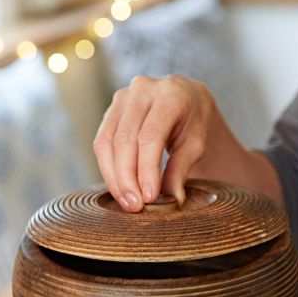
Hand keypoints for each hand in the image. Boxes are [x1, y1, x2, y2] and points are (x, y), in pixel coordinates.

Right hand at [92, 75, 217, 211]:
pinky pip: (101, 142)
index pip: (151, 136)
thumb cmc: (193, 121)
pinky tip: (118, 187)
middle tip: (135, 206)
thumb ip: (181, 169)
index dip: (146, 169)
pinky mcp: (111, 109)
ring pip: (107, 142)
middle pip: (125, 140)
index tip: (149, 197)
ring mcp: (123, 97)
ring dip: (114, 176)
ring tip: (126, 202)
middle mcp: (143, 90)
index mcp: (170, 95)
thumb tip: (173, 200)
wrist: (186, 98)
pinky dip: (107, 167)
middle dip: (127, 177)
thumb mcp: (196, 144)